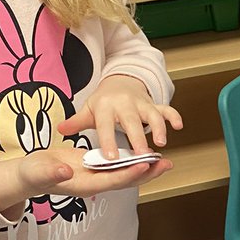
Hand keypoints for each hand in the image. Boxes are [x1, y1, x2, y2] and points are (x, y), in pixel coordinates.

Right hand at [0, 146, 173, 214]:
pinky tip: (146, 154)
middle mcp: (94, 183)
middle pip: (125, 180)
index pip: (111, 180)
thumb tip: (65, 171)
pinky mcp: (95, 168)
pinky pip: (119, 166)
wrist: (29, 175)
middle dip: (146, 173)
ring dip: (144, 168)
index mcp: (83, 185)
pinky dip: (133, 161)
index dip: (129, 173)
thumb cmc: (32, 173)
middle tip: (167, 164)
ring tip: (165, 160)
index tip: (145, 164)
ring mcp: (96, 177)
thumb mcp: (38, 170)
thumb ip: (52, 172)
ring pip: (125, 174)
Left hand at [57, 74, 183, 158]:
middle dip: (137, 139)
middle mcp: (124, 104)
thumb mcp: (88, 110)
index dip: (108, 141)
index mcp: (105, 107)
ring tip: (161, 144)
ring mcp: (141, 103)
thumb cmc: (103, 103)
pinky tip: (179, 126)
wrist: (120, 82)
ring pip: (152, 114)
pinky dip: (174, 116)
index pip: (105, 126)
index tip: (112, 157)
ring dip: (158, 128)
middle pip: (131, 122)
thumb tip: (60, 129)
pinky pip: (166, 108)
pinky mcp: (154, 104)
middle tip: (141, 157)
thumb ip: (76, 122)